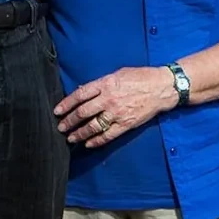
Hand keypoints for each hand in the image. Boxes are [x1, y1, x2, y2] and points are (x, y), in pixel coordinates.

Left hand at [54, 66, 178, 148]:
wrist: (161, 87)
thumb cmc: (140, 77)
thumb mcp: (117, 74)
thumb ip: (100, 84)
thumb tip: (83, 91)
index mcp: (105, 84)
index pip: (80, 95)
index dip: (67, 104)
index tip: (57, 110)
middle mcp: (109, 99)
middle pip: (84, 112)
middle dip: (70, 121)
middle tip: (60, 126)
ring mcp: (117, 113)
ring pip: (93, 126)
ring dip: (80, 133)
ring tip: (71, 138)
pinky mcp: (126, 124)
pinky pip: (108, 135)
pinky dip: (97, 141)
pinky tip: (88, 144)